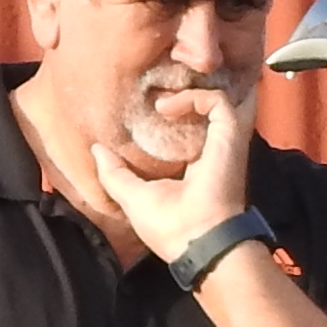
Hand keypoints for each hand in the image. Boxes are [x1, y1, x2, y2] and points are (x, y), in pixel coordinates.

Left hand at [93, 84, 254, 268]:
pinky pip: (216, 101)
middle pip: (206, 106)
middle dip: (187, 87)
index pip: (189, 127)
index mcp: (193, 163)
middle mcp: (211, 149)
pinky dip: (192, 97)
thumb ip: (114, 172)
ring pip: (215, 96)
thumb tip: (97, 149)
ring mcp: (223, 141)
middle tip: (160, 84)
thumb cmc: (169, 227)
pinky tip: (166, 108)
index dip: (175, 108)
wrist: (197, 242)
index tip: (151, 101)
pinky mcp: (229, 135)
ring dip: (188, 89)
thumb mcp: (132, 196)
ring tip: (160, 101)